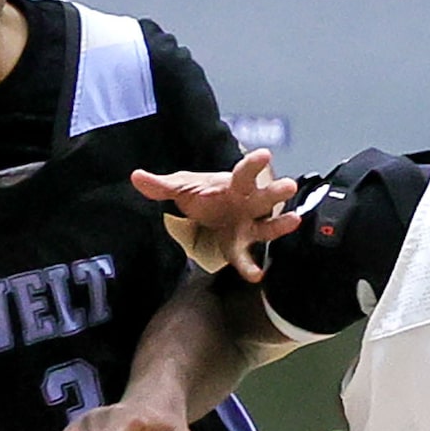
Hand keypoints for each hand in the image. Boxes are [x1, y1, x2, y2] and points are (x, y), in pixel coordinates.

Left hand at [131, 149, 299, 283]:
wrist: (211, 215)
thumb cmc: (204, 197)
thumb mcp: (182, 188)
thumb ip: (160, 185)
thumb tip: (136, 177)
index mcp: (234, 184)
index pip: (245, 171)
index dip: (254, 163)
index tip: (264, 154)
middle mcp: (248, 203)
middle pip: (264, 196)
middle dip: (276, 192)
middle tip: (289, 186)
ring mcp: (250, 226)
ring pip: (268, 225)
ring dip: (280, 224)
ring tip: (293, 221)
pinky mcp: (243, 247)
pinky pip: (248, 257)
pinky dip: (252, 266)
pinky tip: (256, 275)